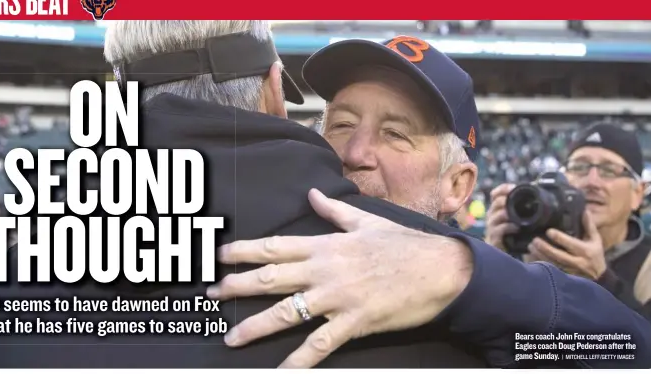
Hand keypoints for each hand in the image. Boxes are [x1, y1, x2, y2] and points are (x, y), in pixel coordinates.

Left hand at [208, 188, 472, 367]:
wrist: (440, 269)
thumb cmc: (403, 244)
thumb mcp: (366, 220)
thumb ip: (333, 210)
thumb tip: (312, 194)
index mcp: (326, 244)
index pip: (276, 245)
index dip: (244, 250)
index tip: (220, 254)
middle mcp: (324, 270)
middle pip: (271, 277)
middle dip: (237, 285)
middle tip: (211, 293)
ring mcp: (337, 297)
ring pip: (287, 312)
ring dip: (256, 325)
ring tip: (231, 337)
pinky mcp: (354, 322)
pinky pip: (320, 344)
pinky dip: (299, 360)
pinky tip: (280, 372)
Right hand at [484, 183, 518, 250]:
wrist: (509, 252)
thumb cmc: (515, 233)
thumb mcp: (517, 218)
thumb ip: (521, 207)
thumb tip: (536, 192)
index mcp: (497, 208)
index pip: (495, 194)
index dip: (503, 189)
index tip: (514, 187)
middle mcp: (492, 216)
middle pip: (496, 202)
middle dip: (505, 199)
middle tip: (516, 199)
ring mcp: (492, 227)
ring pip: (495, 216)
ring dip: (506, 213)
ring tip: (516, 214)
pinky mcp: (494, 239)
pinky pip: (498, 230)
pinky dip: (507, 227)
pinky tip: (516, 227)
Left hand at [527, 210, 606, 279]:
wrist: (599, 277)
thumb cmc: (595, 255)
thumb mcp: (595, 240)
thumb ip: (589, 226)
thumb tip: (585, 211)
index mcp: (585, 251)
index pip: (571, 244)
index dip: (559, 238)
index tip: (548, 231)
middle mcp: (577, 262)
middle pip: (558, 255)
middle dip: (545, 248)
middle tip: (534, 240)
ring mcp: (570, 271)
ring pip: (552, 264)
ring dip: (539, 256)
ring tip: (530, 247)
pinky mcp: (564, 277)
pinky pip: (550, 272)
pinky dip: (539, 264)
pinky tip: (530, 257)